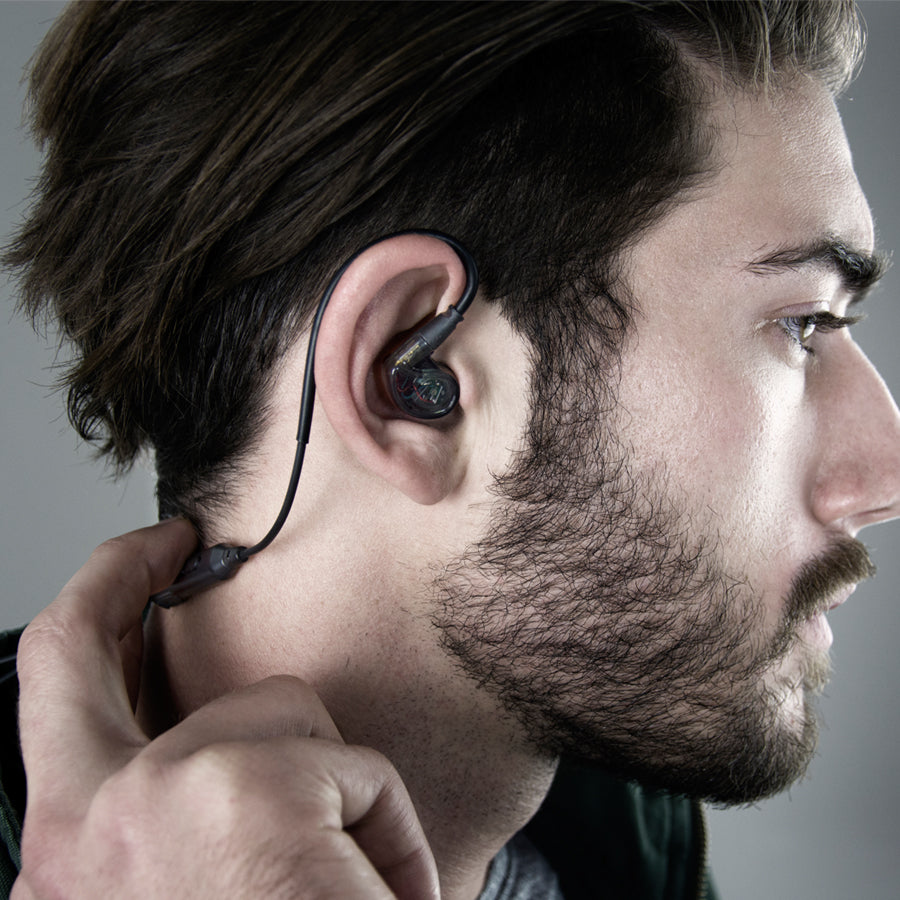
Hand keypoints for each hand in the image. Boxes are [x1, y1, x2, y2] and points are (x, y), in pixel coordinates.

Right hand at [12, 520, 438, 898]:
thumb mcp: (181, 896)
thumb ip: (173, 829)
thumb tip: (204, 738)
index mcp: (70, 867)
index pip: (49, 713)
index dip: (83, 632)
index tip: (129, 580)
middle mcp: (80, 831)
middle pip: (70, 653)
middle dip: (112, 575)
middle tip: (164, 541)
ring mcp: (155, 800)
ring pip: (278, 713)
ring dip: (331, 787)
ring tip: (348, 892)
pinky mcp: (247, 787)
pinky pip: (355, 766)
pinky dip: (386, 829)